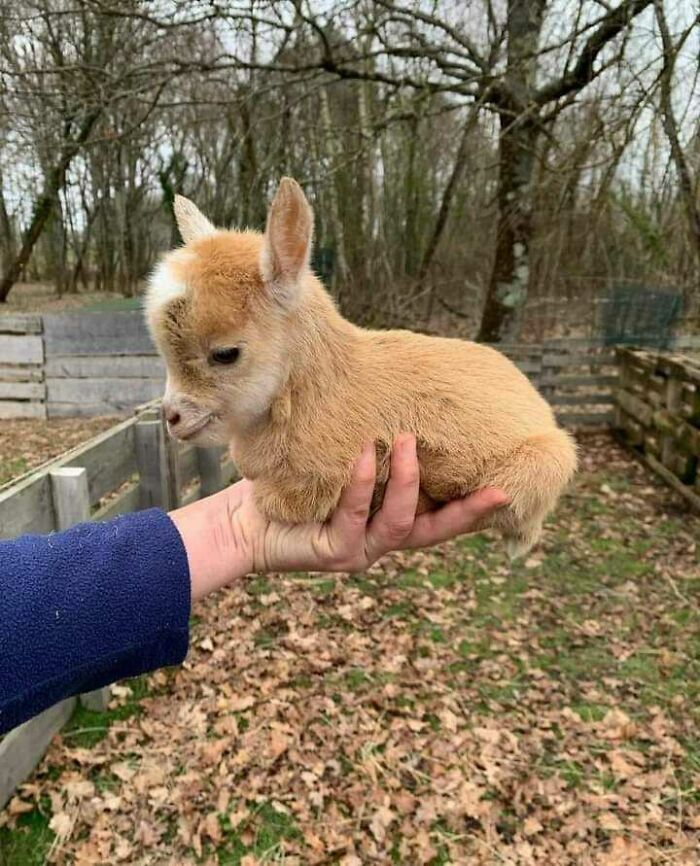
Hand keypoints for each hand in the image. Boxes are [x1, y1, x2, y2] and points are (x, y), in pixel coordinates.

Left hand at [170, 434, 508, 600]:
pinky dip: (361, 483)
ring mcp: (360, 551)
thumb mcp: (344, 465)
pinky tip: (363, 455)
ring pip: (401, 523)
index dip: (474, 507)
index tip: (505, 488)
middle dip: (467, 512)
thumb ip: (374, 452)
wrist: (245, 519)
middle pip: (436, 532)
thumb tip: (400, 404)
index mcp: (390, 523)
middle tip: (496, 489)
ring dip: (408, 481)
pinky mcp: (334, 552)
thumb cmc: (296, 486)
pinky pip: (355, 516)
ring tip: (409, 441)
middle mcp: (381, 541)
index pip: (442, 517)